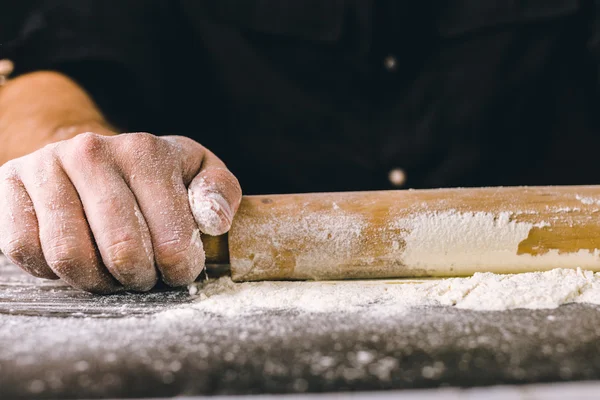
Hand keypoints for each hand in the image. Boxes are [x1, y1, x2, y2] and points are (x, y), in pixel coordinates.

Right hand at [0, 132, 241, 292]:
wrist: (93, 158)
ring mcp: (45, 166)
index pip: (170, 237)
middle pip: (120, 250)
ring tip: (111, 272)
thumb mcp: (198, 173)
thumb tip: (215, 220)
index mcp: (145, 151)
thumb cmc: (156, 175)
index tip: (179, 271)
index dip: (179, 269)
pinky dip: (52, 271)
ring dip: (96, 281)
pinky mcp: (9, 185)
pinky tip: (77, 258)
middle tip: (144, 276)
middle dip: (138, 278)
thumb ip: (219, 191)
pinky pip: (25, 250)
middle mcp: (92, 151)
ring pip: (68, 255)